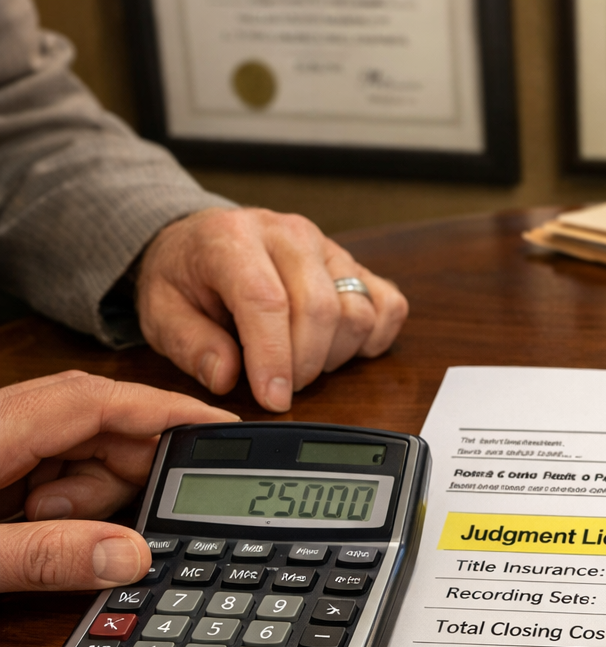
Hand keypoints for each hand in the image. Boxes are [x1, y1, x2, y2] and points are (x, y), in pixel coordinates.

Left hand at [0, 372, 235, 591]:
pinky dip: (64, 499)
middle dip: (119, 477)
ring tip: (44, 528)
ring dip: (85, 495)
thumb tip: (131, 557)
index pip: (100, 399)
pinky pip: (53, 466)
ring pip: (80, 449)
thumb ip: (47, 557)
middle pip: (100, 426)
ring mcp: (1, 439)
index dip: (167, 409)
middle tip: (109, 527)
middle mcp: (4, 422)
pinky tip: (40, 526)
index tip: (222, 427)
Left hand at [136, 208, 409, 412]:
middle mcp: (288, 234)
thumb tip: (227, 377)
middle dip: (304, 364)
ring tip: (302, 361)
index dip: (273, 357)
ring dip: (335, 355)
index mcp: (231, 238)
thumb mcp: (162, 312)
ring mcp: (329, 247)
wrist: (206, 241)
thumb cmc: (187, 278)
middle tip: (280, 386)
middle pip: (320, 308)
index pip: (265, 299)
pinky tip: (339, 348)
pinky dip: (373, 338)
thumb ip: (191, 346)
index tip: (273, 399)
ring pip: (358, 312)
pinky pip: (389, 306)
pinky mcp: (356, 264)